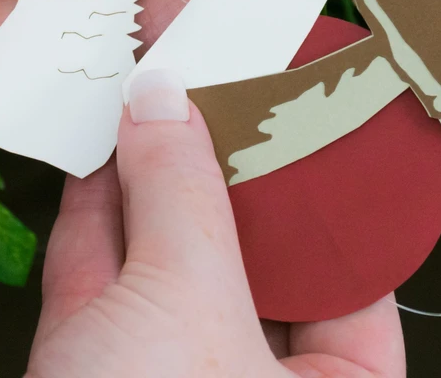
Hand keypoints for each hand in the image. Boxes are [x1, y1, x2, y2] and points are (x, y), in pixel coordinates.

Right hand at [27, 73, 404, 377]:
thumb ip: (182, 196)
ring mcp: (170, 370)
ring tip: (156, 103)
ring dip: (152, 174)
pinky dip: (98, 209)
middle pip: (250, 247)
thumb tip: (168, 107)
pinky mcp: (95, 364)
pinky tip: (104, 156)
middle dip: (223, 167)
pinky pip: (104, 271)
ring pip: (170, 253)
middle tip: (215, 91)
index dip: (316, 178)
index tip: (295, 111)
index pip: (345, 262)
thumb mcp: (186, 314)